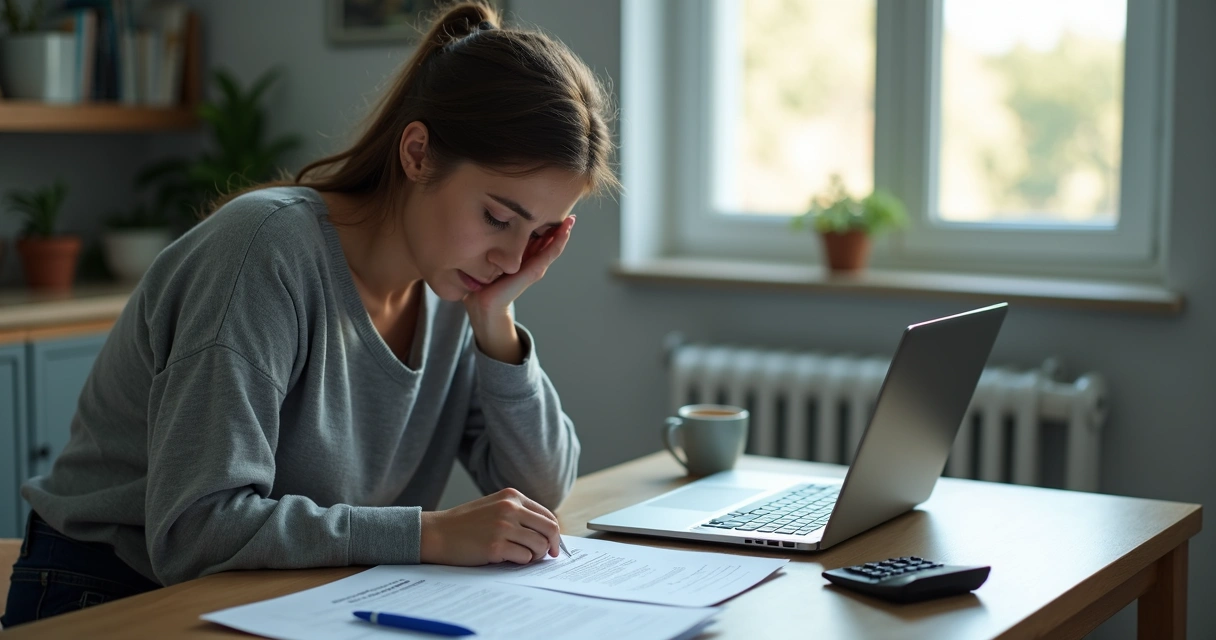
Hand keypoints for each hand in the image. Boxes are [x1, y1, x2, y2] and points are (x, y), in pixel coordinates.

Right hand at [419, 488, 562, 565]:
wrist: (437, 533)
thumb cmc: (465, 523)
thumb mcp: (494, 506)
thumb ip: (518, 513)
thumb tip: (546, 532)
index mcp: (512, 496)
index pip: (547, 515)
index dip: (554, 533)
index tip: (553, 544)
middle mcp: (510, 508)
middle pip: (550, 529)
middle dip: (552, 545)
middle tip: (547, 555)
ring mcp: (503, 527)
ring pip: (539, 545)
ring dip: (535, 555)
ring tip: (522, 556)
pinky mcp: (496, 546)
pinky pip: (524, 557)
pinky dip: (520, 561)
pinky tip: (507, 558)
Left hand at [464, 215, 574, 316]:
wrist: (484, 304)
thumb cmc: (487, 282)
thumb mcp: (495, 259)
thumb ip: (501, 248)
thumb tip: (498, 225)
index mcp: (525, 259)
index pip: (541, 240)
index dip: (549, 227)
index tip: (556, 209)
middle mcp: (533, 263)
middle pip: (550, 242)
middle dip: (561, 228)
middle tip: (570, 214)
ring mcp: (535, 268)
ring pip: (553, 247)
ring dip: (563, 233)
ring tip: (570, 220)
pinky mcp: (533, 272)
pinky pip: (549, 254)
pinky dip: (557, 242)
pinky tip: (563, 232)